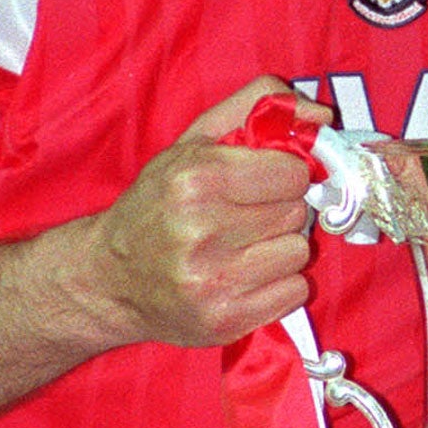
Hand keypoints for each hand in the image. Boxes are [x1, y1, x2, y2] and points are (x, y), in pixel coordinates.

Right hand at [80, 77, 331, 347]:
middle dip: (279, 209)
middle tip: (246, 215)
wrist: (106, 280)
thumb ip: (256, 107)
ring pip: (299, 252)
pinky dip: (278, 284)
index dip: (283, 174)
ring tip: (243, 247)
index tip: (263, 181)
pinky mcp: (225, 320)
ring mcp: (213, 282)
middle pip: (296, 212)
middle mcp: (202, 231)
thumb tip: (321, 117)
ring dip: (280, 247)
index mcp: (196, 180)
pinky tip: (244, 276)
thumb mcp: (194, 141)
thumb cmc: (157, 203)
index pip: (293, 173)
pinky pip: (295, 292)